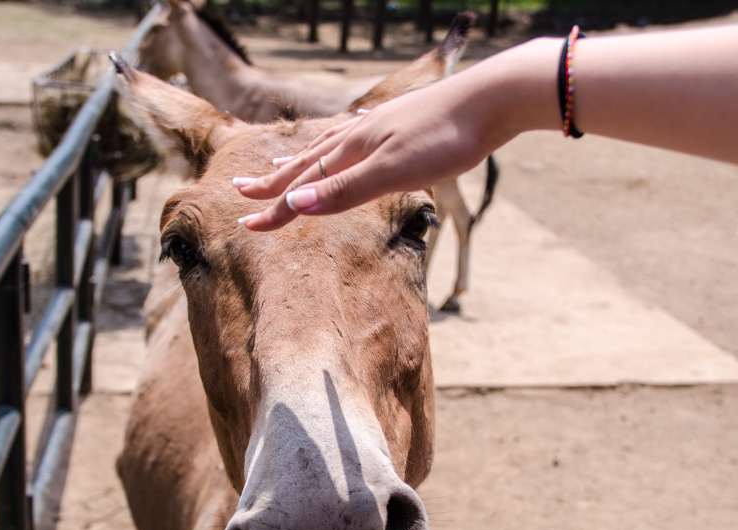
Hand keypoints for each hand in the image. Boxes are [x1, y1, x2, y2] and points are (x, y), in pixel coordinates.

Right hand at [234, 39, 562, 230]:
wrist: (494, 98)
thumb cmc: (447, 138)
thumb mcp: (393, 172)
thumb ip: (345, 190)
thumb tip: (295, 204)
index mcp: (354, 148)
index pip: (304, 184)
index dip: (275, 207)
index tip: (246, 224)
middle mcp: (361, 133)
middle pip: (308, 160)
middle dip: (275, 180)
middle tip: (243, 190)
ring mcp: (383, 126)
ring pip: (331, 145)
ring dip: (303, 159)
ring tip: (285, 164)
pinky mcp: (405, 124)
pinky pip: (360, 134)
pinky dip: (343, 141)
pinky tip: (353, 134)